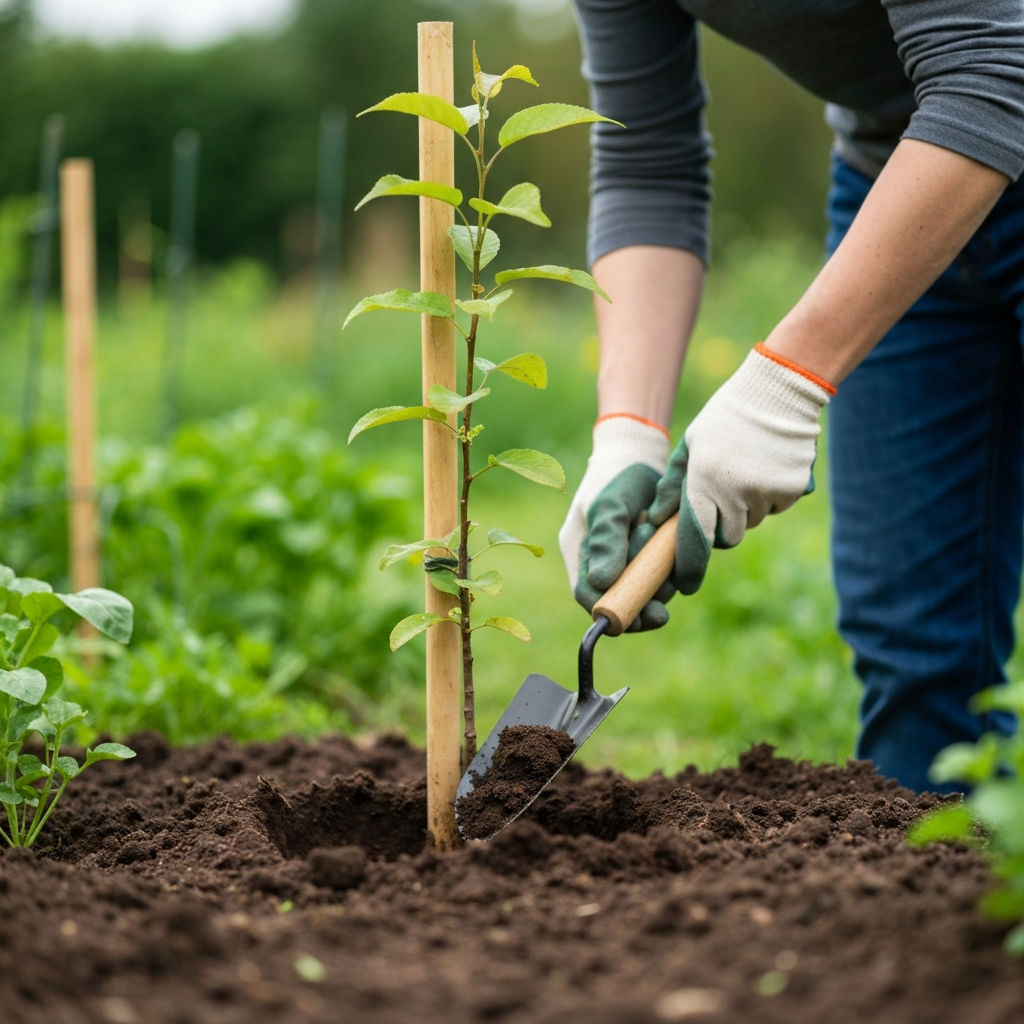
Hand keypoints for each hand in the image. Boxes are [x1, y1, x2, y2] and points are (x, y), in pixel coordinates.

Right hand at [558, 415, 671, 629]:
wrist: (640, 456)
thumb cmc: (617, 476)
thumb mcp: (610, 505)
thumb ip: (607, 542)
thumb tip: (601, 583)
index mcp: (580, 551)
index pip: (586, 593)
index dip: (608, 611)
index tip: (635, 617)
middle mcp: (600, 561)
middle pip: (616, 599)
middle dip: (640, 604)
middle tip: (661, 611)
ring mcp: (625, 560)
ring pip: (642, 591)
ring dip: (658, 583)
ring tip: (662, 551)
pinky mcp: (648, 557)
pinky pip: (659, 577)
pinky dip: (669, 572)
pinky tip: (672, 552)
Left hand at [648, 344, 833, 591]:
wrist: (777, 393)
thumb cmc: (724, 420)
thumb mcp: (689, 446)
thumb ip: (672, 487)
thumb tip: (656, 522)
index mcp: (704, 482)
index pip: (695, 539)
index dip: (689, 566)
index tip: (685, 584)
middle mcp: (736, 493)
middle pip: (725, 538)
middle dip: (718, 528)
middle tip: (718, 499)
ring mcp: (766, 493)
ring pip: (750, 523)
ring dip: (743, 510)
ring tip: (742, 472)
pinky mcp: (791, 490)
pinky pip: (774, 508)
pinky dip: (767, 497)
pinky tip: (763, 468)